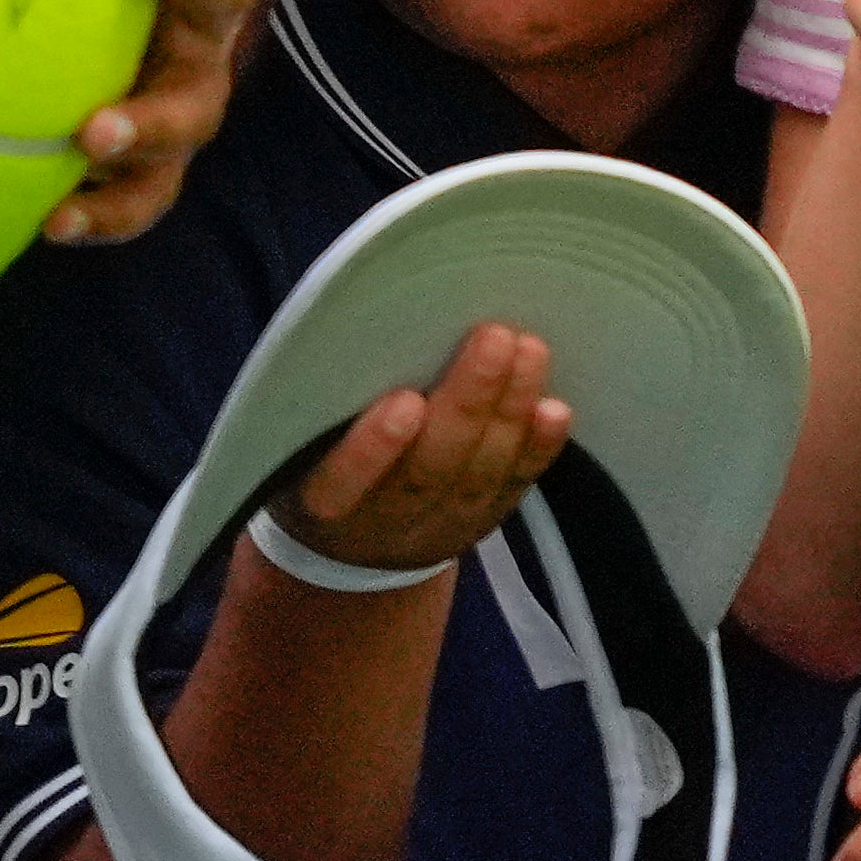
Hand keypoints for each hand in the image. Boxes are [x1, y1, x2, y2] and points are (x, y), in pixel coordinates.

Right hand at [266, 319, 569, 575]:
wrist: (356, 545)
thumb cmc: (325, 454)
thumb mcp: (305, 434)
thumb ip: (332, 395)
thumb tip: (379, 315)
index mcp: (321, 501)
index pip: (342, 483)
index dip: (372, 448)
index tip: (403, 400)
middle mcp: (381, 522)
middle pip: (428, 469)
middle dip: (466, 402)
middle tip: (493, 336)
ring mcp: (437, 526)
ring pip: (478, 474)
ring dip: (509, 411)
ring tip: (528, 349)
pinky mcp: (481, 521)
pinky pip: (513, 488)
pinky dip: (538, 449)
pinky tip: (555, 411)